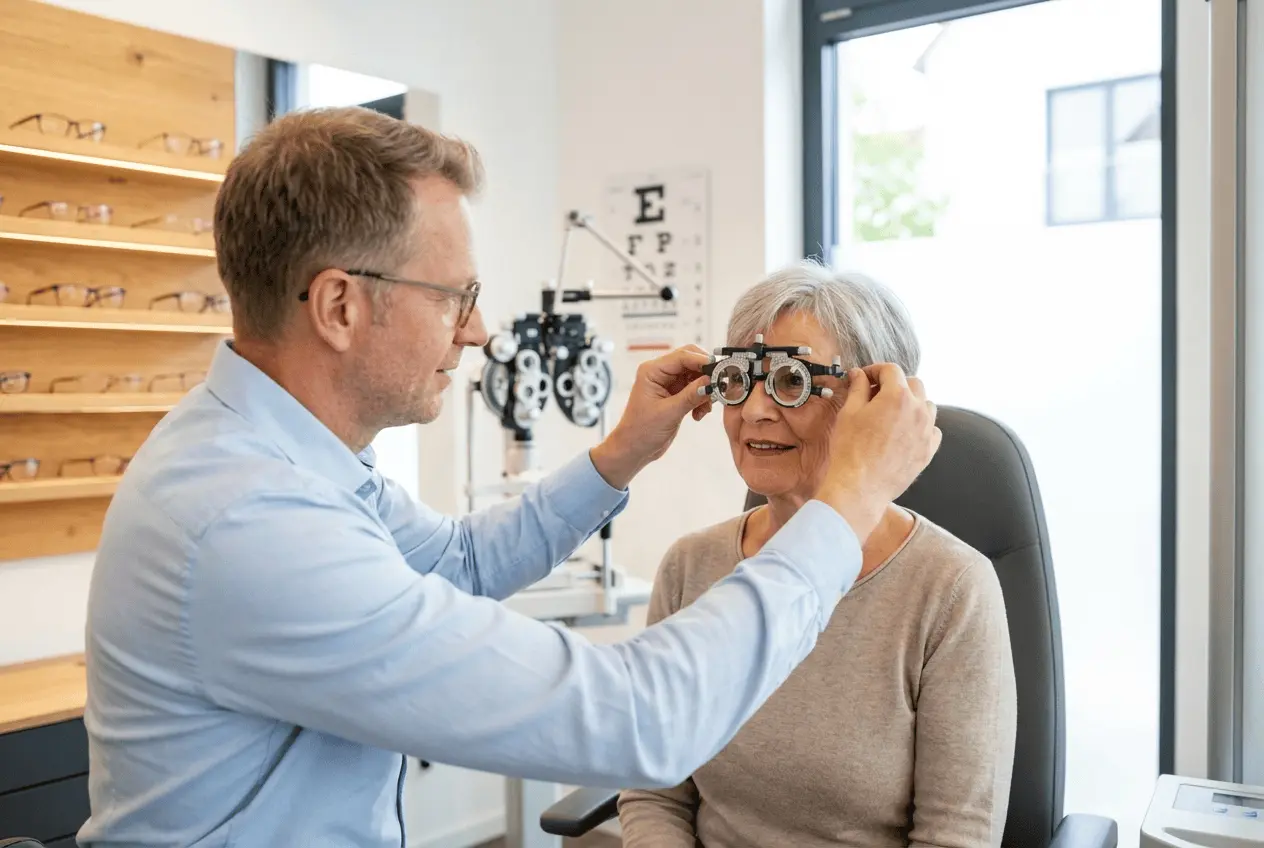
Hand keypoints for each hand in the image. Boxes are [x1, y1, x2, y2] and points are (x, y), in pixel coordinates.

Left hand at [589, 345, 711, 488]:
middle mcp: (660, 373)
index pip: (683, 356)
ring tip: (704, 408)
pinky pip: (696, 389)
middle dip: (706, 374)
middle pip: (692, 362)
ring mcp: (668, 383)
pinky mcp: (675, 395)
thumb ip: (691, 395)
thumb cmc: (641, 432)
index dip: (703, 361)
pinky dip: (702, 399)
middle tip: (718, 387)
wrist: (633, 449)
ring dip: (705, 390)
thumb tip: (712, 381)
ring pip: (696, 376)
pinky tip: (698, 414)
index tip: (721, 371)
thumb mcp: (669, 413)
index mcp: (652, 371)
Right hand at [813, 363, 940, 541]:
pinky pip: (932, 429)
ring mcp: (927, 431)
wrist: (860, 487)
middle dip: (895, 384)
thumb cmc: (850, 449)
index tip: (865, 379)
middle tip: (876, 395)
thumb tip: (859, 374)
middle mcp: (918, 410)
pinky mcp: (929, 450)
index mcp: (898, 396)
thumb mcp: (849, 413)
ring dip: (911, 403)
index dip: (875, 370)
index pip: (891, 370)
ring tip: (891, 414)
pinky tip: (903, 433)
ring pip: (926, 405)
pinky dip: (921, 426)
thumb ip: (858, 388)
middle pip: (913, 383)